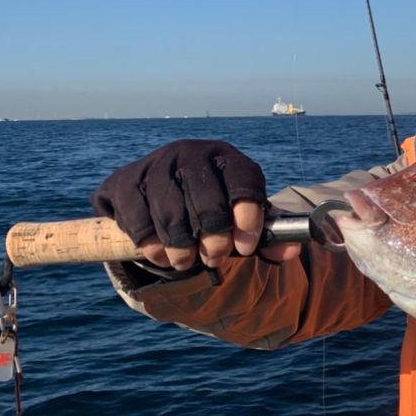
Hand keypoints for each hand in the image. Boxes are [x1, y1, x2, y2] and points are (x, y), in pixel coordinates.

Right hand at [90, 139, 298, 270]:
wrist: (160, 194)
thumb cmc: (212, 209)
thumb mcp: (243, 220)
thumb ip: (268, 237)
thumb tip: (290, 250)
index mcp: (227, 158)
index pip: (244, 183)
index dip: (248, 219)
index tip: (245, 248)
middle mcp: (191, 153)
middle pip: (207, 201)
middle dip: (214, 239)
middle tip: (215, 259)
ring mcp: (155, 164)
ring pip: (170, 213)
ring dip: (181, 247)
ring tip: (187, 262)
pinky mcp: (125, 181)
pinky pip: (137, 219)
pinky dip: (151, 245)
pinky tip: (162, 255)